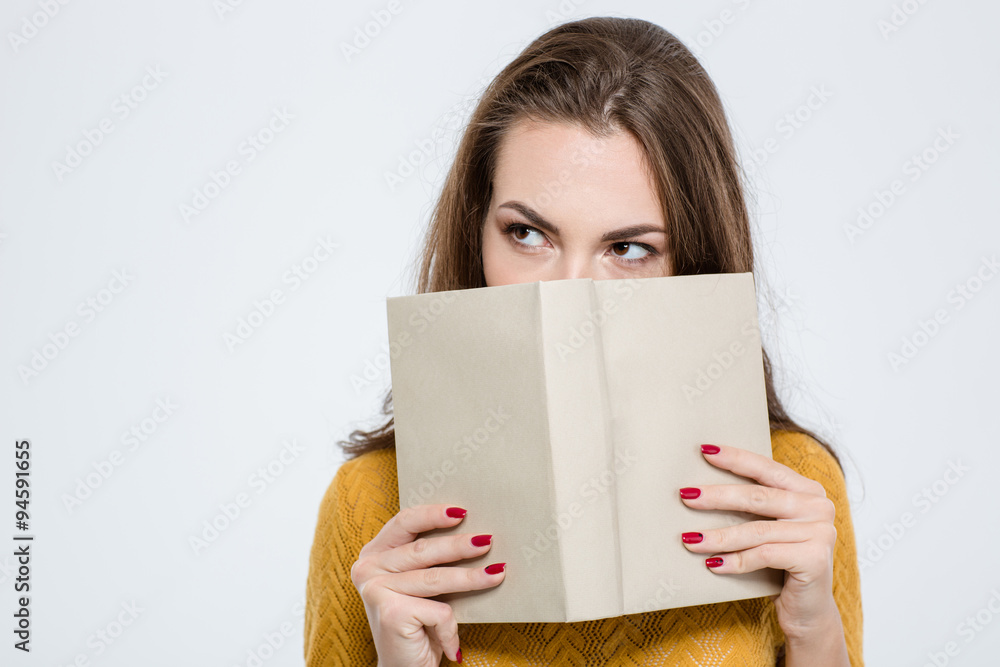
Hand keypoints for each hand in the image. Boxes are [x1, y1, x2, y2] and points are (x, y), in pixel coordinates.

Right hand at [350, 504, 505, 665]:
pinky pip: (439, 610)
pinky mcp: (391, 613)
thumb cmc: (418, 623)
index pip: (404, 522)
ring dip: (472, 578)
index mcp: (373, 554)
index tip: (463, 512)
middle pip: (423, 550)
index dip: (433, 514)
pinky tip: (452, 644)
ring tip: (497, 573)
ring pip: (436, 578)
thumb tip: (474, 531)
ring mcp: (376, 590)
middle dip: (460, 546)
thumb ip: (431, 558)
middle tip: (488, 541)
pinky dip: (451, 627)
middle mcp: (367, 569)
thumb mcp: (421, 583)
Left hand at [678, 443, 843, 643]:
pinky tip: (712, 564)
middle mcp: (819, 506)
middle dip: (717, 496)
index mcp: (809, 490)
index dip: (735, 459)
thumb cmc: (780, 564)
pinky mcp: (815, 559)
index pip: (767, 468)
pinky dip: (734, 561)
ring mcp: (820, 532)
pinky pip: (764, 555)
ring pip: (756, 530)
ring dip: (718, 536)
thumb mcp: (770, 528)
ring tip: (690, 539)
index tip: (704, 450)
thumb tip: (701, 487)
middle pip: (758, 497)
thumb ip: (755, 505)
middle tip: (686, 496)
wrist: (807, 610)